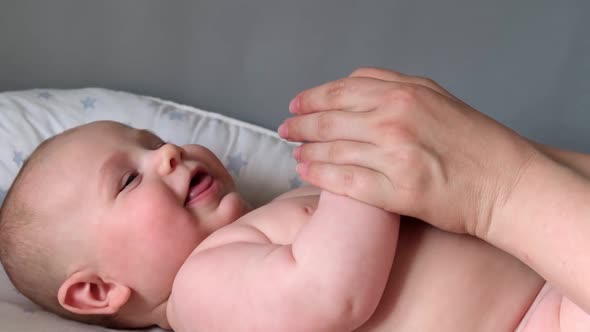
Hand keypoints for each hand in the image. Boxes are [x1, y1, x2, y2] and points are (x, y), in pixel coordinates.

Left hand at [279, 67, 541, 235]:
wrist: (504, 182)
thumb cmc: (473, 140)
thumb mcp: (434, 95)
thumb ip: (391, 84)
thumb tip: (350, 82)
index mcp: (402, 94)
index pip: (340, 91)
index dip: (311, 98)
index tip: (295, 105)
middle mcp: (394, 121)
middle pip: (329, 120)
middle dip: (300, 125)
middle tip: (286, 130)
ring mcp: (394, 157)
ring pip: (333, 150)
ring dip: (307, 151)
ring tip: (295, 153)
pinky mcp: (398, 192)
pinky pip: (346, 182)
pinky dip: (321, 176)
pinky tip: (307, 172)